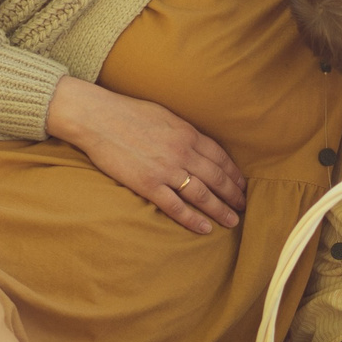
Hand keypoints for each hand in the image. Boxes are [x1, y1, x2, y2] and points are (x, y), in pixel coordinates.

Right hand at [45, 77, 245, 234]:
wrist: (98, 118)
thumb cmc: (128, 112)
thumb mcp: (165, 115)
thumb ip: (183, 132)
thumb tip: (196, 144)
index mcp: (188, 134)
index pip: (220, 157)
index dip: (234, 174)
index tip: (241, 185)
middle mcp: (182, 153)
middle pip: (217, 178)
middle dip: (233, 195)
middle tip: (243, 207)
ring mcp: (166, 170)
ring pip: (202, 195)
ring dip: (220, 210)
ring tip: (232, 221)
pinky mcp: (148, 185)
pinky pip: (176, 207)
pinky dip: (193, 219)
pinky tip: (205, 228)